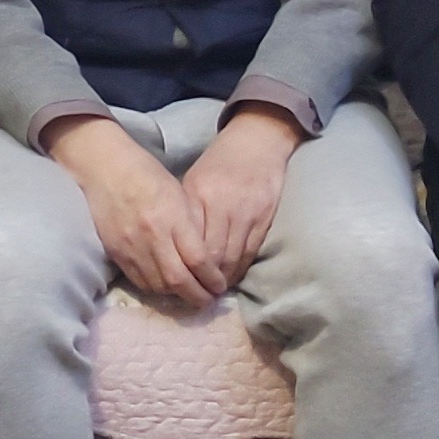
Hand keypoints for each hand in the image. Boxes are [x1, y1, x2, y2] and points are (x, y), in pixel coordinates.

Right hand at [47, 115, 217, 310]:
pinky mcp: (116, 253)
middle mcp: (152, 236)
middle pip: (178, 280)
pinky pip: (139, 281)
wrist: (104, 169)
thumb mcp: (179, 194)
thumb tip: (207, 257)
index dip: (212, 279)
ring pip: (158, 286)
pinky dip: (156, 288)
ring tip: (188, 294)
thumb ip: (191, 225)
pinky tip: (164, 286)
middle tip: (208, 300)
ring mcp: (131, 247)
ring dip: (177, 295)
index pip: (198, 260)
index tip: (220, 286)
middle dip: (198, 296)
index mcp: (172, 217)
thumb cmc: (147, 175)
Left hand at [178, 107, 302, 293]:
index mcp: (200, 194)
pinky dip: (241, 268)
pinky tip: (232, 276)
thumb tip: (173, 249)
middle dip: (205, 280)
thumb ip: (185, 214)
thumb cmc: (219, 163)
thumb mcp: (193, 182)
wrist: (257, 143)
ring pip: (233, 257)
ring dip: (223, 278)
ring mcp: (247, 212)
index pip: (191, 241)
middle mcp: (224, 205)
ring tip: (213, 290)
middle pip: (213, 255)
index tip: (180, 281)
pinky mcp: (266, 217)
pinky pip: (251, 251)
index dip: (186, 267)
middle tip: (197, 295)